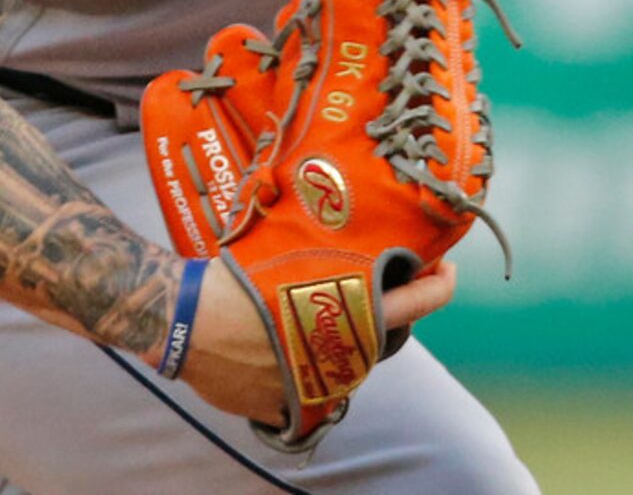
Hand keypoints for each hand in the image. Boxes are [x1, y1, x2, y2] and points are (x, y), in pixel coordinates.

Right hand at [179, 256, 456, 427]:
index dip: (439, 286)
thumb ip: (322, 254)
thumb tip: (341, 225)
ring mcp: (317, 388)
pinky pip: (305, 389)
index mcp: (349, 314)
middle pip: (381, 336)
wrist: (185, 322)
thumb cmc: (234, 279)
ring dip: (339, 337)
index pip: (417, 304)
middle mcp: (343, 357)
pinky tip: (276, 343)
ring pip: (345, 363)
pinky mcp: (285, 408)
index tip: (447, 269)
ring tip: (316, 307)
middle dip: (386, 309)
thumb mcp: (285, 251)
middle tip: (381, 281)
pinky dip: (300, 368)